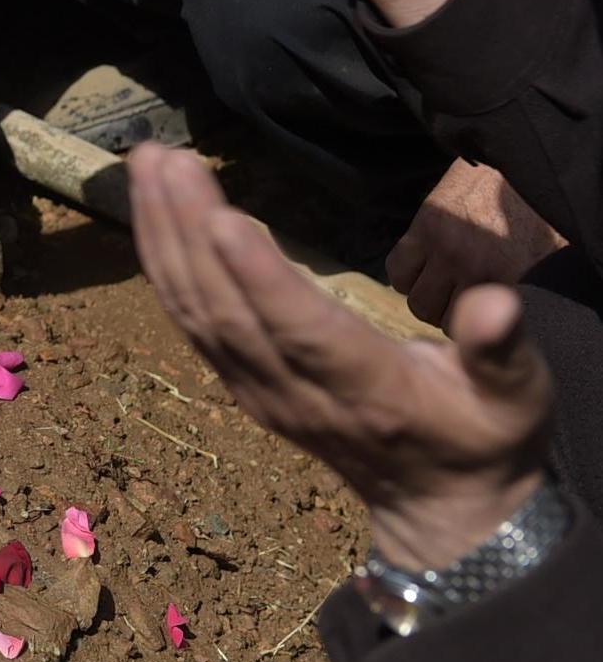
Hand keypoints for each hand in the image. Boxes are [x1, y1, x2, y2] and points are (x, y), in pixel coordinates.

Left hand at [130, 143, 552, 573]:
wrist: (438, 503)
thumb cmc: (482, 434)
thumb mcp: (516, 398)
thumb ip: (500, 348)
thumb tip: (495, 303)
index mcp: (369, 392)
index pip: (303, 332)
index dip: (259, 279)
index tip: (222, 218)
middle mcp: (298, 393)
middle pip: (229, 310)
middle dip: (189, 232)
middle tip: (166, 158)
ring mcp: (258, 389)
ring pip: (196, 310)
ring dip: (164, 236)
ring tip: (146, 164)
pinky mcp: (238, 380)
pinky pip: (188, 317)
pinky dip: (163, 261)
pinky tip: (149, 208)